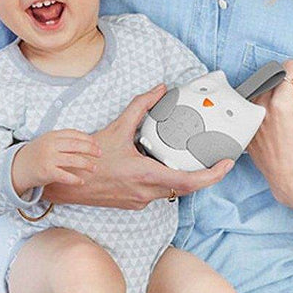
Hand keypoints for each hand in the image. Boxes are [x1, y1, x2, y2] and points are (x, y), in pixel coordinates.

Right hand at [11, 130, 100, 195]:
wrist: (17, 167)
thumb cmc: (36, 155)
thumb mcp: (47, 141)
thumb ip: (63, 140)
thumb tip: (86, 141)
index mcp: (52, 136)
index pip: (74, 134)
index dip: (87, 138)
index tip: (96, 143)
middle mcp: (50, 145)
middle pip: (76, 145)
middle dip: (90, 149)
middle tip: (99, 153)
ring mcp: (48, 158)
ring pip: (73, 160)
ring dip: (86, 164)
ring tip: (94, 168)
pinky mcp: (46, 172)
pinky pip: (65, 176)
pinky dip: (75, 179)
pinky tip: (81, 181)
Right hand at [44, 83, 234, 208]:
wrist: (66, 185)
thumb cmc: (89, 160)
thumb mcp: (117, 128)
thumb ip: (141, 106)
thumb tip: (159, 89)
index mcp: (145, 176)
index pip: (189, 182)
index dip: (212, 175)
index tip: (225, 164)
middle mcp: (146, 193)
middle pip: (186, 188)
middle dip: (205, 175)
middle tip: (219, 161)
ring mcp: (140, 200)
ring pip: (173, 191)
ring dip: (187, 178)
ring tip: (197, 160)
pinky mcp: (135, 202)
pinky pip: (160, 192)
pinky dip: (169, 179)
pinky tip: (167, 165)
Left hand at [247, 52, 292, 210]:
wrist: (292, 180)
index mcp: (280, 103)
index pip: (287, 67)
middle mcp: (261, 107)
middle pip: (273, 76)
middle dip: (288, 81)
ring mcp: (251, 117)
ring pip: (262, 89)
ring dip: (276, 92)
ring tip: (289, 110)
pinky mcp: (246, 126)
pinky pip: (255, 106)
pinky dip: (266, 107)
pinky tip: (278, 122)